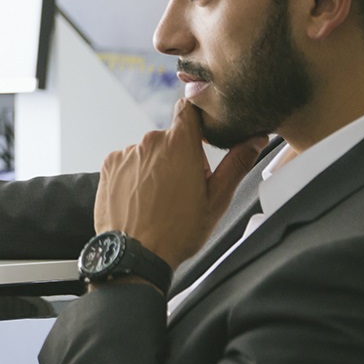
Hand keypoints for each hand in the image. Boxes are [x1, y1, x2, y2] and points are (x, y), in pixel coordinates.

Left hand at [93, 99, 265, 269]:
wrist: (136, 255)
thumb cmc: (178, 231)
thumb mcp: (216, 200)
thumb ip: (237, 164)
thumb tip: (255, 140)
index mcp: (180, 144)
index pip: (189, 108)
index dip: (196, 119)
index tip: (200, 136)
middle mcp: (151, 142)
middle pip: (169, 137)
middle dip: (179, 156)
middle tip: (184, 187)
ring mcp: (127, 153)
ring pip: (148, 153)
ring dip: (155, 168)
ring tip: (159, 199)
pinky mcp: (108, 166)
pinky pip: (127, 163)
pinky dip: (134, 176)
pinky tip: (140, 200)